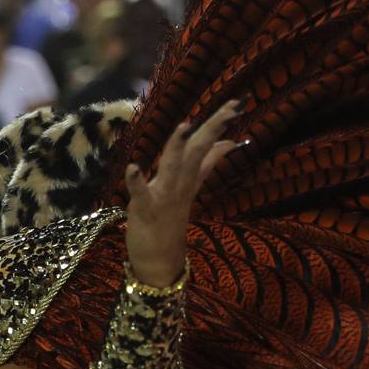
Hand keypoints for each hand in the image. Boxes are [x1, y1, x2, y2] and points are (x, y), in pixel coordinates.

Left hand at [123, 98, 244, 286]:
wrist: (159, 263)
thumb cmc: (169, 222)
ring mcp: (164, 198)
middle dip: (212, 129)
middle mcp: (180, 186)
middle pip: (197, 152)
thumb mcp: (190, 190)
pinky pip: (141, 195)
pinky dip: (136, 181)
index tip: (236, 104)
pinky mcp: (145, 211)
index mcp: (188, 180)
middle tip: (231, 108)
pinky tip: (133, 167)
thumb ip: (206, 166)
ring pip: (174, 169)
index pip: (206, 147)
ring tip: (185, 125)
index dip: (219, 126)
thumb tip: (226, 144)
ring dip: (178, 147)